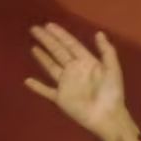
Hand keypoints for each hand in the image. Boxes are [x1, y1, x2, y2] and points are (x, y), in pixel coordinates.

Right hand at [24, 23, 140, 140]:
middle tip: (35, 29)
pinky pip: (46, 90)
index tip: (49, 25)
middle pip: (58, 52)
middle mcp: (75, 70)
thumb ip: (107, 51)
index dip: (61, 35)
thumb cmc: (112, 92)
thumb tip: (98, 33)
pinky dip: (37, 87)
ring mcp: (66, 84)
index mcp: (87, 62)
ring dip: (42, 57)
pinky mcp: (60, 98)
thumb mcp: (112, 69)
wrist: (107, 115)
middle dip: (47, 40)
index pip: (71, 45)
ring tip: (33, 46)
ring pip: (51, 67)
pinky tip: (27, 80)